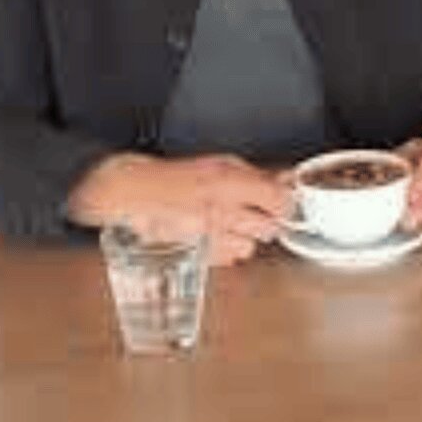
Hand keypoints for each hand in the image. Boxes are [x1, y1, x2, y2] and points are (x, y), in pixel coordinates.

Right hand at [67, 152, 293, 265]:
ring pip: (252, 247)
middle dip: (267, 221)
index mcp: (230, 182)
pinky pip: (232, 258)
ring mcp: (211, 237)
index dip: (284, 203)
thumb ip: (256, 174)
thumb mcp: (220, 163)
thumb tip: (286, 180)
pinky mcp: (200, 256)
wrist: (135, 194)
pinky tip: (217, 235)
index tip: (282, 201)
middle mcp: (223, 212)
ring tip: (230, 223)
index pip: (280, 201)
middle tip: (256, 212)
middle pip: (271, 228)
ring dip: (247, 237)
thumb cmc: (175, 177)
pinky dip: (230, 250)